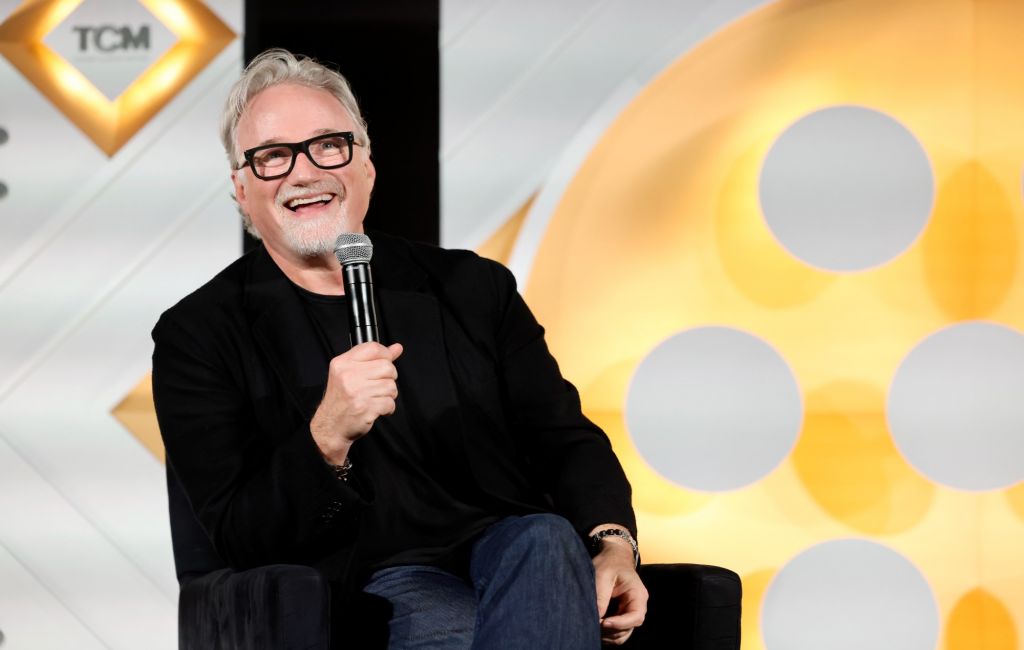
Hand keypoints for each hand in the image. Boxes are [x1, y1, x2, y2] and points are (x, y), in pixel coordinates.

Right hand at [310, 342, 402, 462]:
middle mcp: (348, 375)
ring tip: (377, 398)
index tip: (386, 362)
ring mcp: (356, 392)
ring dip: (389, 394)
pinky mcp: (365, 408)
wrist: (331, 426)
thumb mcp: (350, 373)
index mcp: (343, 363)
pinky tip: (377, 408)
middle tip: (380, 385)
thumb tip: (397, 348)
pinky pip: (390, 402)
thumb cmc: (342, 399)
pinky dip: (388, 408)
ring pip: (391, 386)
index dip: (386, 354)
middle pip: (387, 367)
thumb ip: (373, 359)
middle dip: (389, 377)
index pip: (373, 348)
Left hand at [592, 530, 647, 645]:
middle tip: (592, 625)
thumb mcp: (602, 575)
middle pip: (628, 629)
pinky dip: (606, 633)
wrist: (612, 557)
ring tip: (591, 627)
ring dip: (608, 634)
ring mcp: (629, 612)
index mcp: (637, 595)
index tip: (603, 622)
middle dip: (611, 630)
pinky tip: (594, 627)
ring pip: (622, 634)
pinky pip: (616, 632)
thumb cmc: (609, 563)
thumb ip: (600, 596)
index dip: (620, 624)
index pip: (636, 616)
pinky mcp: (620, 615)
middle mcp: (637, 606)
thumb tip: (596, 618)